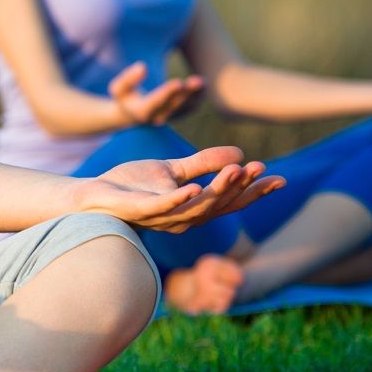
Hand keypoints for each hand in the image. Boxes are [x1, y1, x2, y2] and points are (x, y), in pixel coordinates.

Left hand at [72, 146, 285, 232]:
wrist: (92, 196)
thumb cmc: (131, 186)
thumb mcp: (173, 170)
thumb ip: (203, 163)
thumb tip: (239, 153)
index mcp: (191, 208)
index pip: (229, 202)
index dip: (254, 192)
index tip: (279, 178)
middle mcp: (181, 219)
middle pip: (219, 205)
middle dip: (242, 189)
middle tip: (261, 169)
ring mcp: (161, 218)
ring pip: (197, 207)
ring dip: (218, 189)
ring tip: (237, 170)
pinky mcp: (140, 212)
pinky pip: (163, 207)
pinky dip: (179, 199)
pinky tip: (194, 187)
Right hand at [108, 62, 204, 125]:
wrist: (133, 114)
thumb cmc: (125, 97)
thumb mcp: (118, 88)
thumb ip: (127, 79)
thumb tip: (142, 67)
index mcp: (142, 112)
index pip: (155, 103)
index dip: (167, 93)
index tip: (178, 82)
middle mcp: (158, 118)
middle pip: (174, 105)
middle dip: (186, 93)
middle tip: (197, 81)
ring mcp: (171, 117)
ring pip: (186, 107)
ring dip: (195, 95)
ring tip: (202, 82)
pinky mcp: (180, 114)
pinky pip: (192, 106)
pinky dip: (198, 96)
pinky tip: (204, 84)